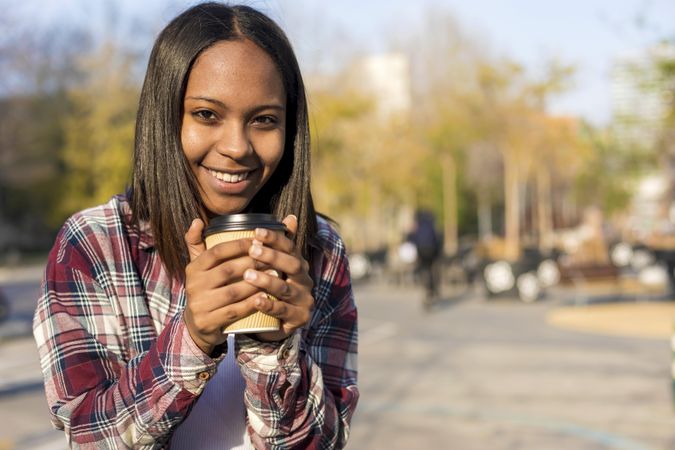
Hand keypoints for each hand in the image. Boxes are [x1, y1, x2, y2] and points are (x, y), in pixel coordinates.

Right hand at [182, 219, 262, 354]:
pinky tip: (266, 296)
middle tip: (272, 257)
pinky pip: (234, 311)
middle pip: (228, 270)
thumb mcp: (198, 267)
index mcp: (193, 268)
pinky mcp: (207, 322)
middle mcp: (193, 285)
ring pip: (233, 291)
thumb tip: (197, 220)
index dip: (238, 245)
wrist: (197, 325)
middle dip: (252, 262)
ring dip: (256, 282)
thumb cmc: (206, 289)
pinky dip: (251, 303)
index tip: (258, 240)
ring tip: (274, 274)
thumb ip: (197, 243)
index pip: (216, 252)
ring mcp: (200, 305)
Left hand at [242, 215, 314, 341]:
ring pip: (285, 288)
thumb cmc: (273, 289)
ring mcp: (303, 299)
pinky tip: (256, 300)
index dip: (275, 238)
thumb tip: (290, 216)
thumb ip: (279, 244)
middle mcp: (304, 280)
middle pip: (292, 265)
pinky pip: (284, 311)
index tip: (256, 231)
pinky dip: (270, 306)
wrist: (277, 323)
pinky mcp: (299, 318)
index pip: (290, 247)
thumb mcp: (276, 266)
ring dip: (267, 280)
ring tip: (248, 275)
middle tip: (252, 250)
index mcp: (298, 264)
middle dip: (272, 256)